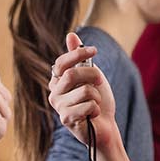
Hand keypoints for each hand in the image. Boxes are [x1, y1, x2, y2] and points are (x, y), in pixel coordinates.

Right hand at [47, 33, 115, 149]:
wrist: (105, 126)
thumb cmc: (98, 100)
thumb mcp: (92, 75)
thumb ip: (80, 58)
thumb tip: (70, 35)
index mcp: (58, 80)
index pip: (62, 62)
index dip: (78, 53)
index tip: (94, 51)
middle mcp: (54, 92)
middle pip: (72, 74)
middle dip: (92, 76)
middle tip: (100, 82)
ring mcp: (58, 106)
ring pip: (84, 91)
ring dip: (97, 97)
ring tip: (94, 104)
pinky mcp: (65, 119)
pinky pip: (88, 106)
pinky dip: (96, 109)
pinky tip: (91, 116)